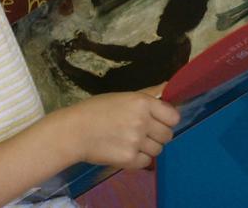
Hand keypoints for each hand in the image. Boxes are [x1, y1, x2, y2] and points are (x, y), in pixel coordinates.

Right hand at [59, 85, 178, 169]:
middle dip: (157, 135)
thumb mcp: (123, 96)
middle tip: (141, 132)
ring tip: (130, 142)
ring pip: (158, 150)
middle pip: (168, 135)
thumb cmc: (96, 110)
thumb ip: (148, 94)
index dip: (167, 120)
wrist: (74, 131)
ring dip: (148, 148)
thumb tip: (168, 86)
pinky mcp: (129, 159)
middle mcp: (142, 121)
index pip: (173, 117)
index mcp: (142, 103)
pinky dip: (138, 159)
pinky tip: (125, 151)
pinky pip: (146, 162)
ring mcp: (137, 142)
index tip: (157, 121)